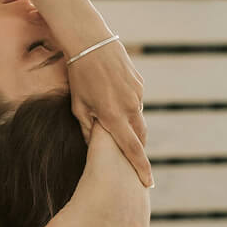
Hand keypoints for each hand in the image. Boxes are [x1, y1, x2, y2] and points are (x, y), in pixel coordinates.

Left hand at [66, 36, 152, 187]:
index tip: (148, 183)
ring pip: (138, 118)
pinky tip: (114, 99)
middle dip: (137, 149)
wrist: (91, 43)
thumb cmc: (79, 77)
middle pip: (139, 136)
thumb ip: (87, 129)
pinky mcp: (139, 83)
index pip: (132, 149)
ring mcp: (137, 94)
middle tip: (131, 161)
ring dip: (131, 126)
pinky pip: (136, 102)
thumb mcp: (78, 106)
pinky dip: (129, 107)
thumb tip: (92, 146)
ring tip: (117, 125)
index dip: (141, 168)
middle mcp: (130, 107)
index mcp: (114, 116)